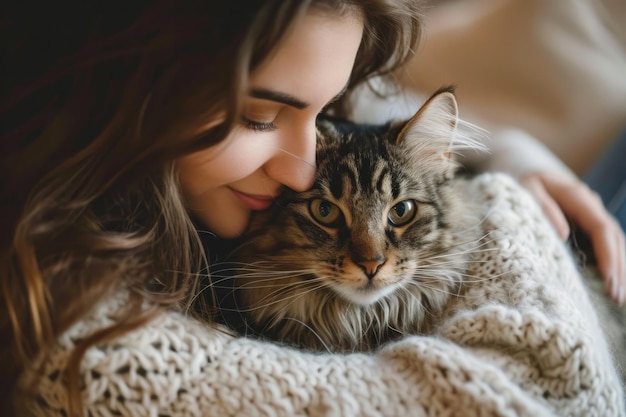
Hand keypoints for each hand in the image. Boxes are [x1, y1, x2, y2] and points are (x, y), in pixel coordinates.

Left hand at [520, 171, 625, 304]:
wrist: (526, 169)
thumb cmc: (524, 180)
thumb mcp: (527, 188)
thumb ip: (543, 207)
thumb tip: (562, 234)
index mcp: (578, 197)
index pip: (601, 228)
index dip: (608, 254)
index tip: (609, 278)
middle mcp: (591, 205)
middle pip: (614, 238)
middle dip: (618, 268)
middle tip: (618, 298)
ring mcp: (592, 214)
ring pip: (614, 242)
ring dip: (619, 269)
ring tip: (620, 298)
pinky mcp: (587, 223)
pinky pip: (605, 243)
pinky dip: (612, 262)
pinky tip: (613, 283)